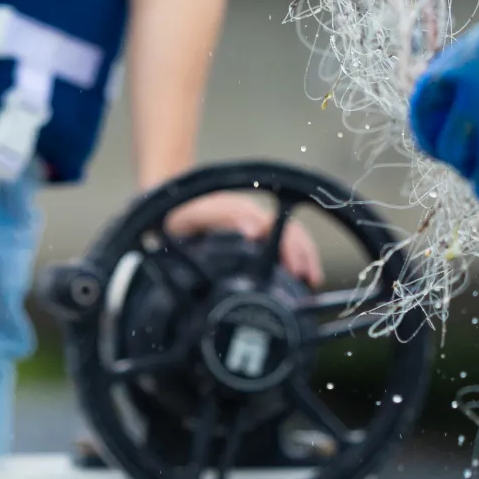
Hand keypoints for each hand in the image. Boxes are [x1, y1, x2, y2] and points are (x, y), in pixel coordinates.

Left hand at [167, 191, 323, 285]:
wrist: (167, 197)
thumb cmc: (180, 210)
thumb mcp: (196, 214)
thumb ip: (221, 218)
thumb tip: (255, 230)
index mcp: (244, 212)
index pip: (281, 228)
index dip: (294, 249)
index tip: (301, 271)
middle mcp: (253, 215)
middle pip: (291, 230)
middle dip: (305, 254)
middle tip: (312, 282)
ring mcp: (253, 223)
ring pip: (289, 235)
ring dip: (303, 255)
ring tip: (311, 281)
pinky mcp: (250, 232)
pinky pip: (280, 239)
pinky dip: (293, 254)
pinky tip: (296, 274)